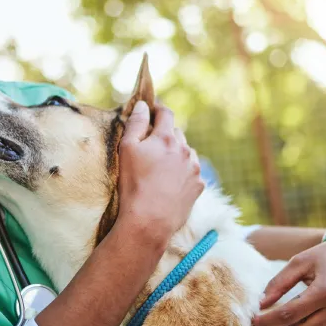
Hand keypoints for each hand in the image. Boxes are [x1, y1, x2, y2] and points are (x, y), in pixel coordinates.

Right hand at [116, 101, 203, 246]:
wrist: (149, 221)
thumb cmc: (134, 184)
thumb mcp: (127, 149)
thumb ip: (135, 123)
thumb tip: (142, 105)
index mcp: (166, 138)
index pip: (166, 114)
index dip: (158, 109)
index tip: (152, 110)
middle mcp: (185, 150)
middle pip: (176, 133)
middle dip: (165, 134)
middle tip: (151, 146)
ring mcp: (194, 168)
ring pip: (186, 152)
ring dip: (176, 153)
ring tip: (161, 168)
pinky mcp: (198, 186)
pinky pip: (192, 171)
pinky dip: (183, 172)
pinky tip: (170, 182)